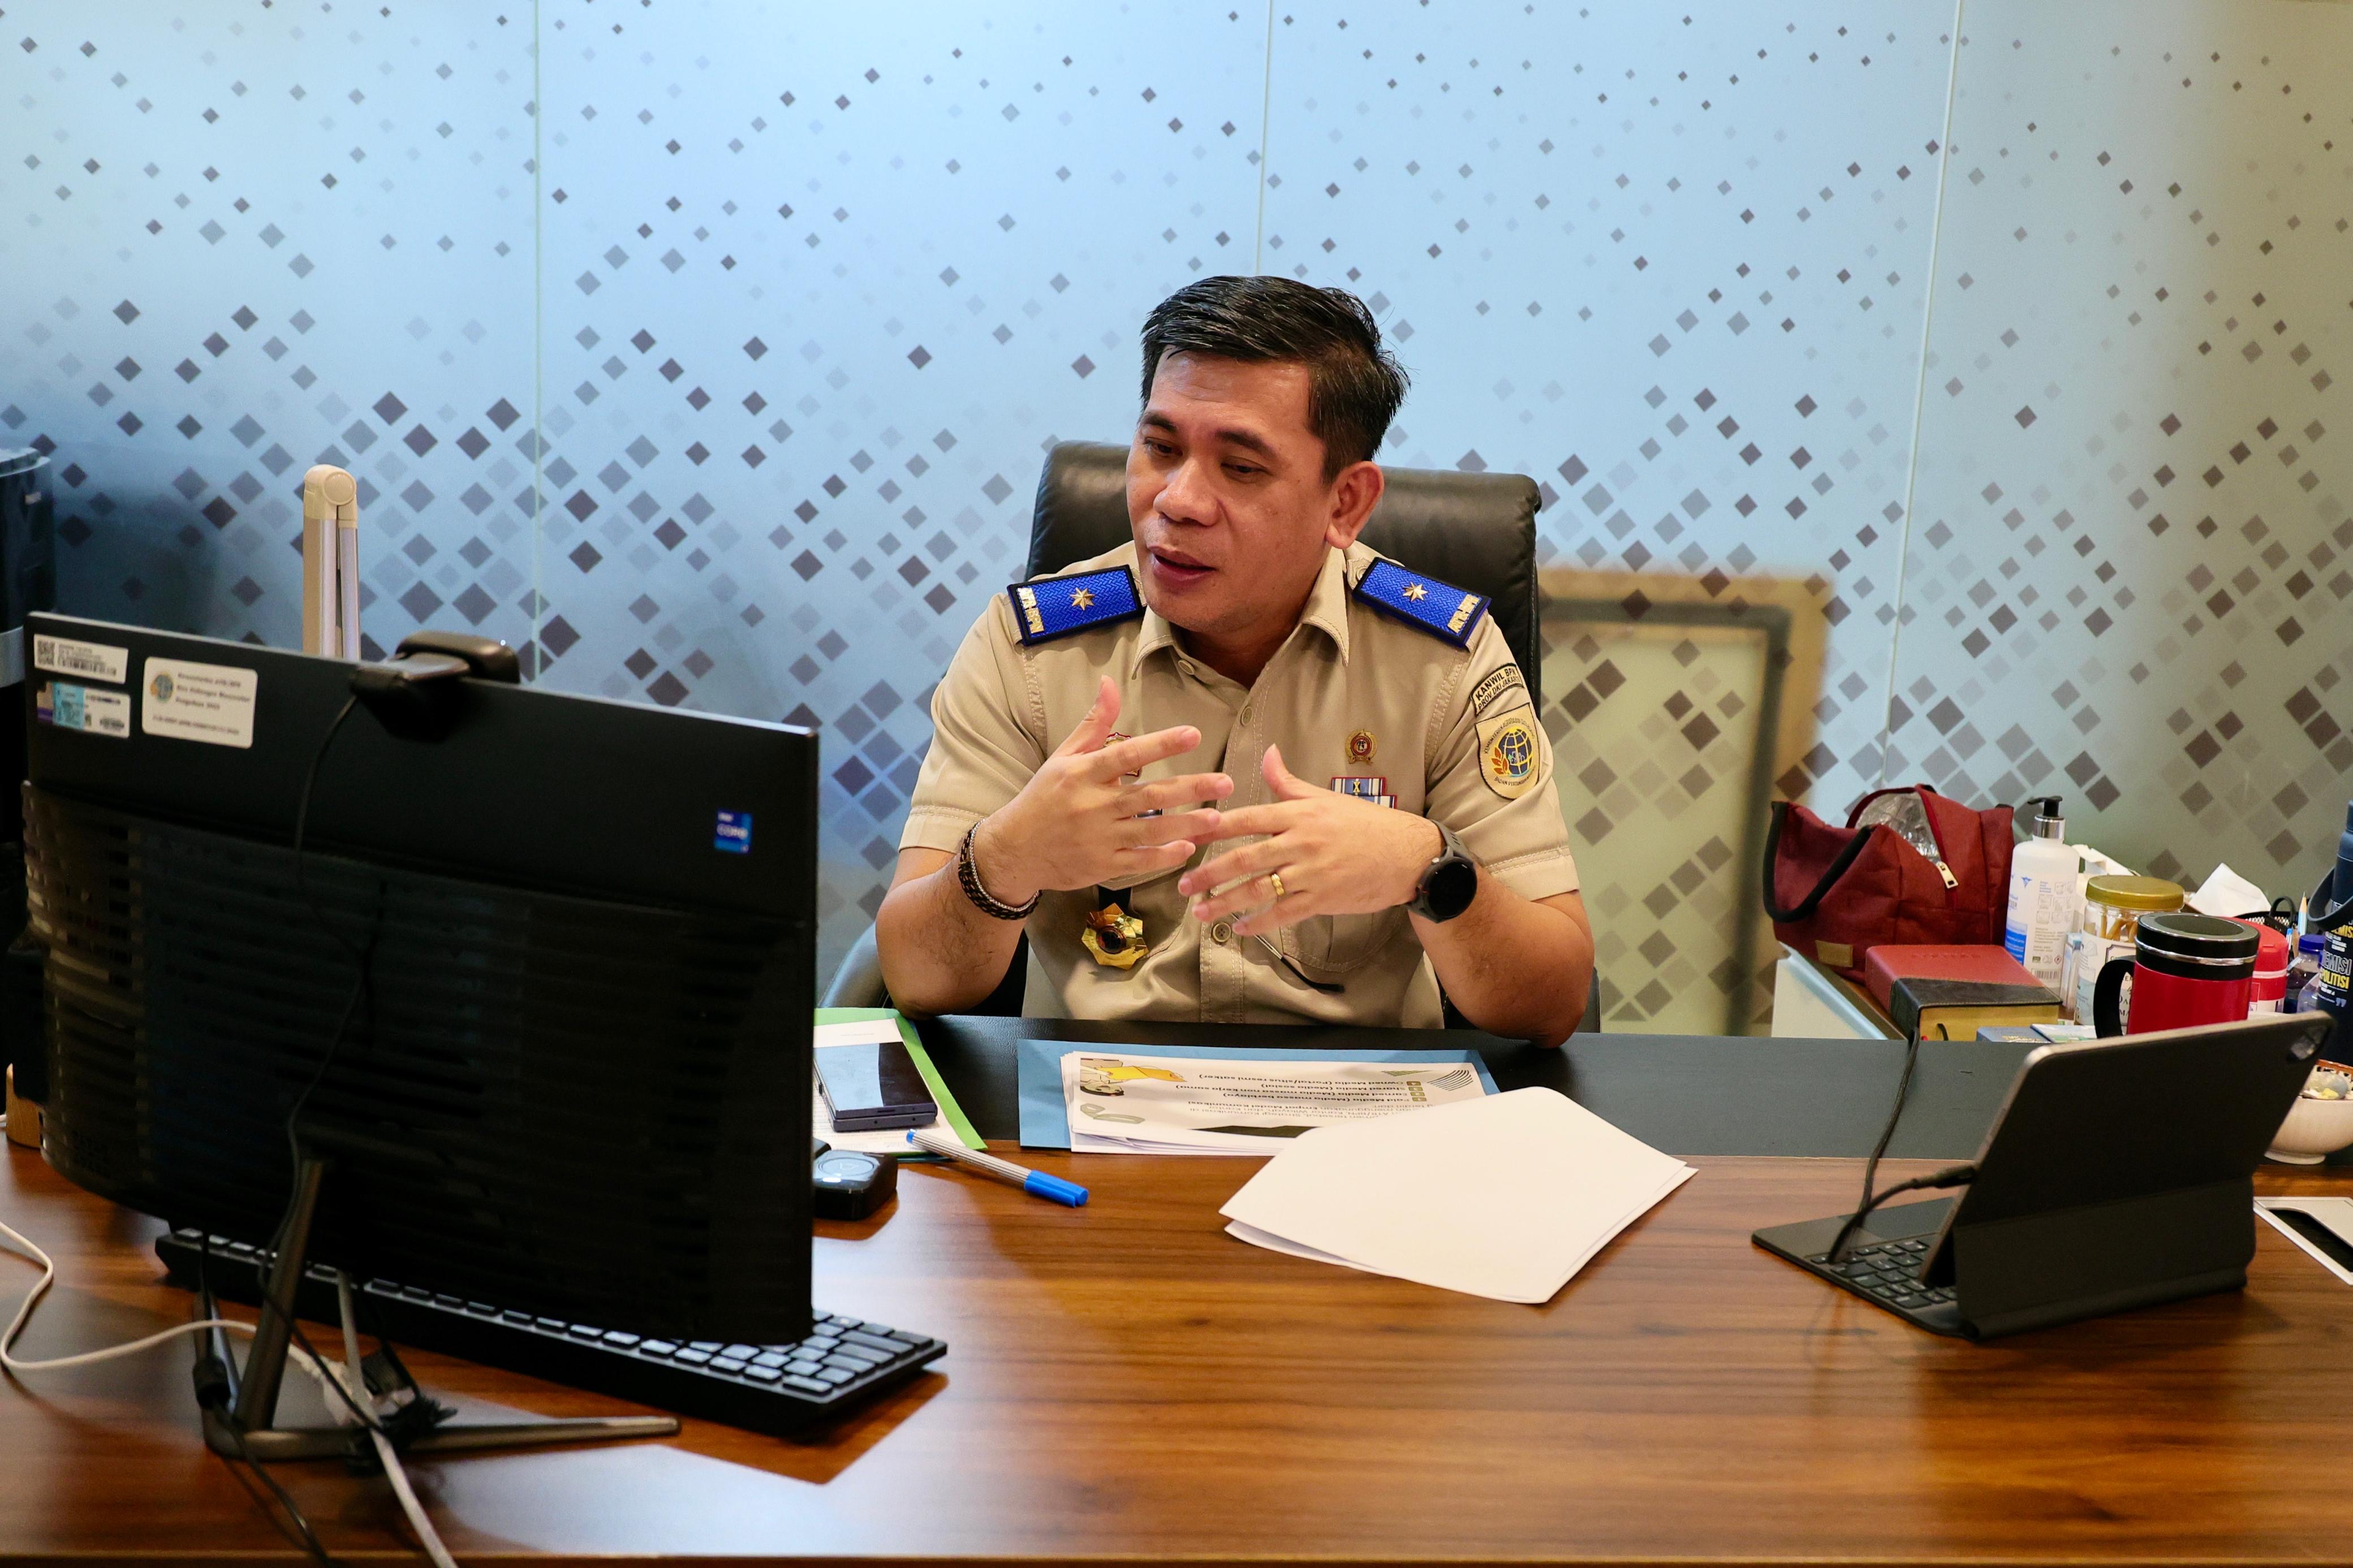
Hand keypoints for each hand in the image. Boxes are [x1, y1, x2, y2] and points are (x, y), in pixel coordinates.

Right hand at [971, 676, 1232, 903]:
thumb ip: (1094, 723)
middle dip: (1189, 789)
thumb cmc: (1044, 797)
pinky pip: (1138, 861)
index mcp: (1083, 774)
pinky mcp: (1101, 866)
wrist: (1013, 850)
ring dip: (1185, 825)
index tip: (1193, 734)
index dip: (1161, 744)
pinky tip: (1188, 848)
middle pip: (1148, 795)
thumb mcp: (1063, 757)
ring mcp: (1098, 838)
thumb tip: (1109, 682)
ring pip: (1149, 831)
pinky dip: (1163, 857)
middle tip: (1226, 782)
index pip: (1127, 755)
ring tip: (1216, 818)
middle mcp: (1092, 805)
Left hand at [1179, 744, 1444, 935]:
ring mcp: (1312, 872)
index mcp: (1299, 814)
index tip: (1186, 834)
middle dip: (1209, 873)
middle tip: (1183, 885)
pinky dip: (1259, 922)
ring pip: (1259, 889)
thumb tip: (1267, 752)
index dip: (1213, 828)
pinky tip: (1240, 929)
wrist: (1408, 854)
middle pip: (1245, 857)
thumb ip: (1288, 781)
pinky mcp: (1323, 899)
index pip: (1247, 818)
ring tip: (1201, 913)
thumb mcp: (1325, 797)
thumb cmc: (1365, 824)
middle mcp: (1301, 842)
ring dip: (1226, 903)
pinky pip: (1284, 913)